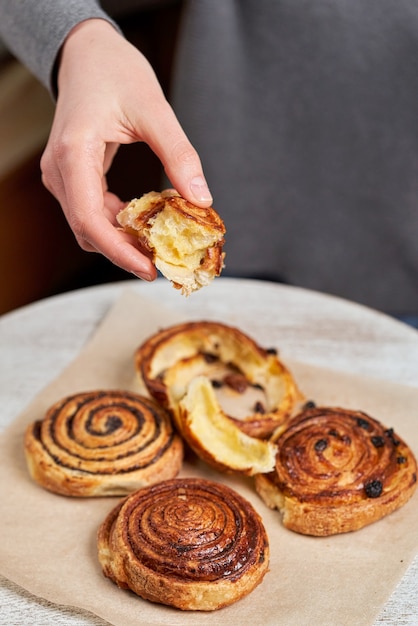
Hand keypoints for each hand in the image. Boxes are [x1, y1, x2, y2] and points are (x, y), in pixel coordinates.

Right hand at [40, 19, 211, 280]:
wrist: (87, 54)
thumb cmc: (115, 71)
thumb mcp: (154, 109)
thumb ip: (179, 155)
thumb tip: (202, 199)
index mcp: (74, 153)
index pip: (89, 219)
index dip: (119, 251)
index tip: (150, 269)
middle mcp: (60, 170)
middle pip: (88, 230)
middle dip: (125, 251)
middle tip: (164, 263)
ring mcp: (63, 176)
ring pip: (89, 227)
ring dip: (122, 240)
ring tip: (160, 245)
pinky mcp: (72, 177)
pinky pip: (92, 212)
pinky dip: (119, 224)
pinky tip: (146, 224)